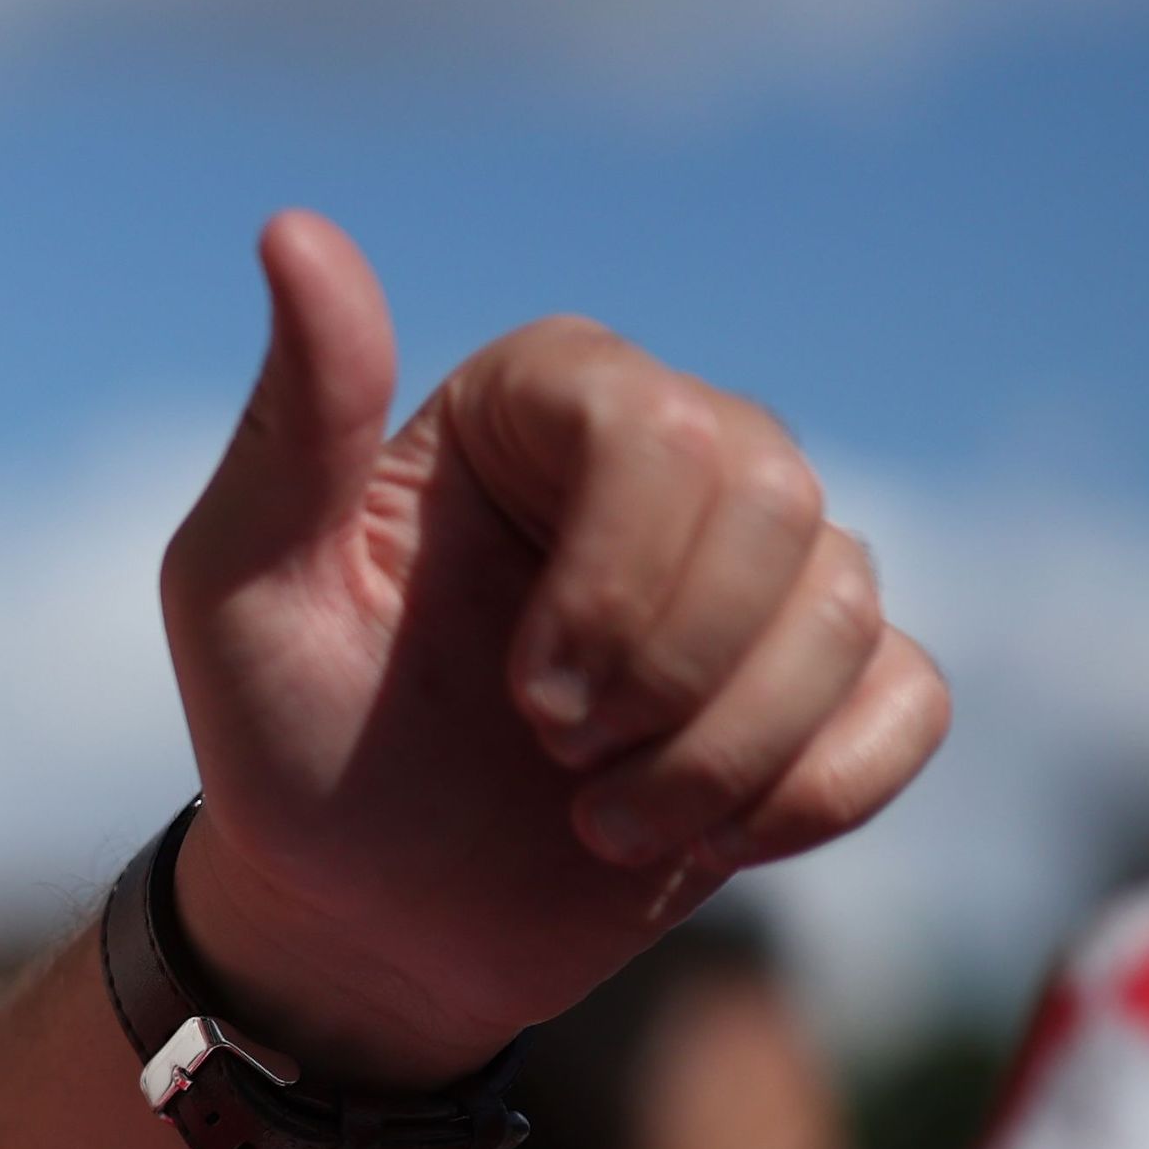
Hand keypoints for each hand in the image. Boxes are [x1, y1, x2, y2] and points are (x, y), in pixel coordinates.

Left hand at [156, 213, 946, 1088]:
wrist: (362, 918)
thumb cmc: (284, 742)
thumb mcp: (239, 589)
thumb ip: (289, 422)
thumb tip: (293, 230)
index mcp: (534, 407)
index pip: (659, 424)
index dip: (619, 577)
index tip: (524, 698)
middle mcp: (665, 460)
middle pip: (778, 500)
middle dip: (670, 669)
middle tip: (554, 755)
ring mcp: (754, 573)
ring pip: (847, 608)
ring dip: (718, 757)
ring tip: (598, 819)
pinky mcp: (821, 684)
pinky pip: (909, 701)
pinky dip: (810, 792)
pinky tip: (696, 838)